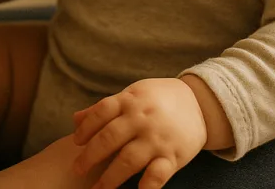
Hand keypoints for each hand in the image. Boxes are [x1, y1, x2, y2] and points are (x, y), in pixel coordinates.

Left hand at [71, 78, 206, 188]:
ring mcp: (158, 138)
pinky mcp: (173, 156)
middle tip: (78, 169)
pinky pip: (158, 174)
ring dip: (110, 177)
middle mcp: (142, 119)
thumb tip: (75, 121)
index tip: (76, 142)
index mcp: (130, 100)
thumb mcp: (132, 95)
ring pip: (129, 160)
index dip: (86, 128)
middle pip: (110, 138)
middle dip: (91, 156)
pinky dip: (147, 186)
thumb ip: (104, 109)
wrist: (200, 103)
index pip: (101, 113)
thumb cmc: (158, 99)